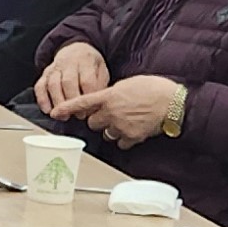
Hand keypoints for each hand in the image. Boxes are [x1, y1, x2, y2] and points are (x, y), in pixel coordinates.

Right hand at [34, 41, 109, 119]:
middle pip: (68, 83)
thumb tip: (97, 104)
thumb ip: (100, 85)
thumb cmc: (91, 66)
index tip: (91, 110)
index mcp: (86, 61)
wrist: (77, 50)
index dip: (87, 98)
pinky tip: (47, 110)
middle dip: (72, 101)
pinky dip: (42, 99)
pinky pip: (40, 85)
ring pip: (53, 84)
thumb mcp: (101, 71)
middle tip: (79, 116)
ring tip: (64, 117)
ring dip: (58, 102)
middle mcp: (69, 62)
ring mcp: (55, 67)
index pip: (86, 81)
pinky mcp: (45, 73)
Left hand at [60, 73, 182, 149]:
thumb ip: (112, 93)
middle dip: (99, 119)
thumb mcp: (127, 84)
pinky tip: (134, 129)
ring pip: (106, 133)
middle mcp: (112, 112)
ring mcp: (121, 126)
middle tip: (112, 114)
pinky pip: (120, 142)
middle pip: (92, 122)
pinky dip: (125, 138)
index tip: (55, 113)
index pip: (81, 102)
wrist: (172, 102)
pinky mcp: (132, 137)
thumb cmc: (154, 88)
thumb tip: (106, 99)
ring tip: (127, 120)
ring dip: (112, 129)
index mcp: (109, 96)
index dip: (66, 108)